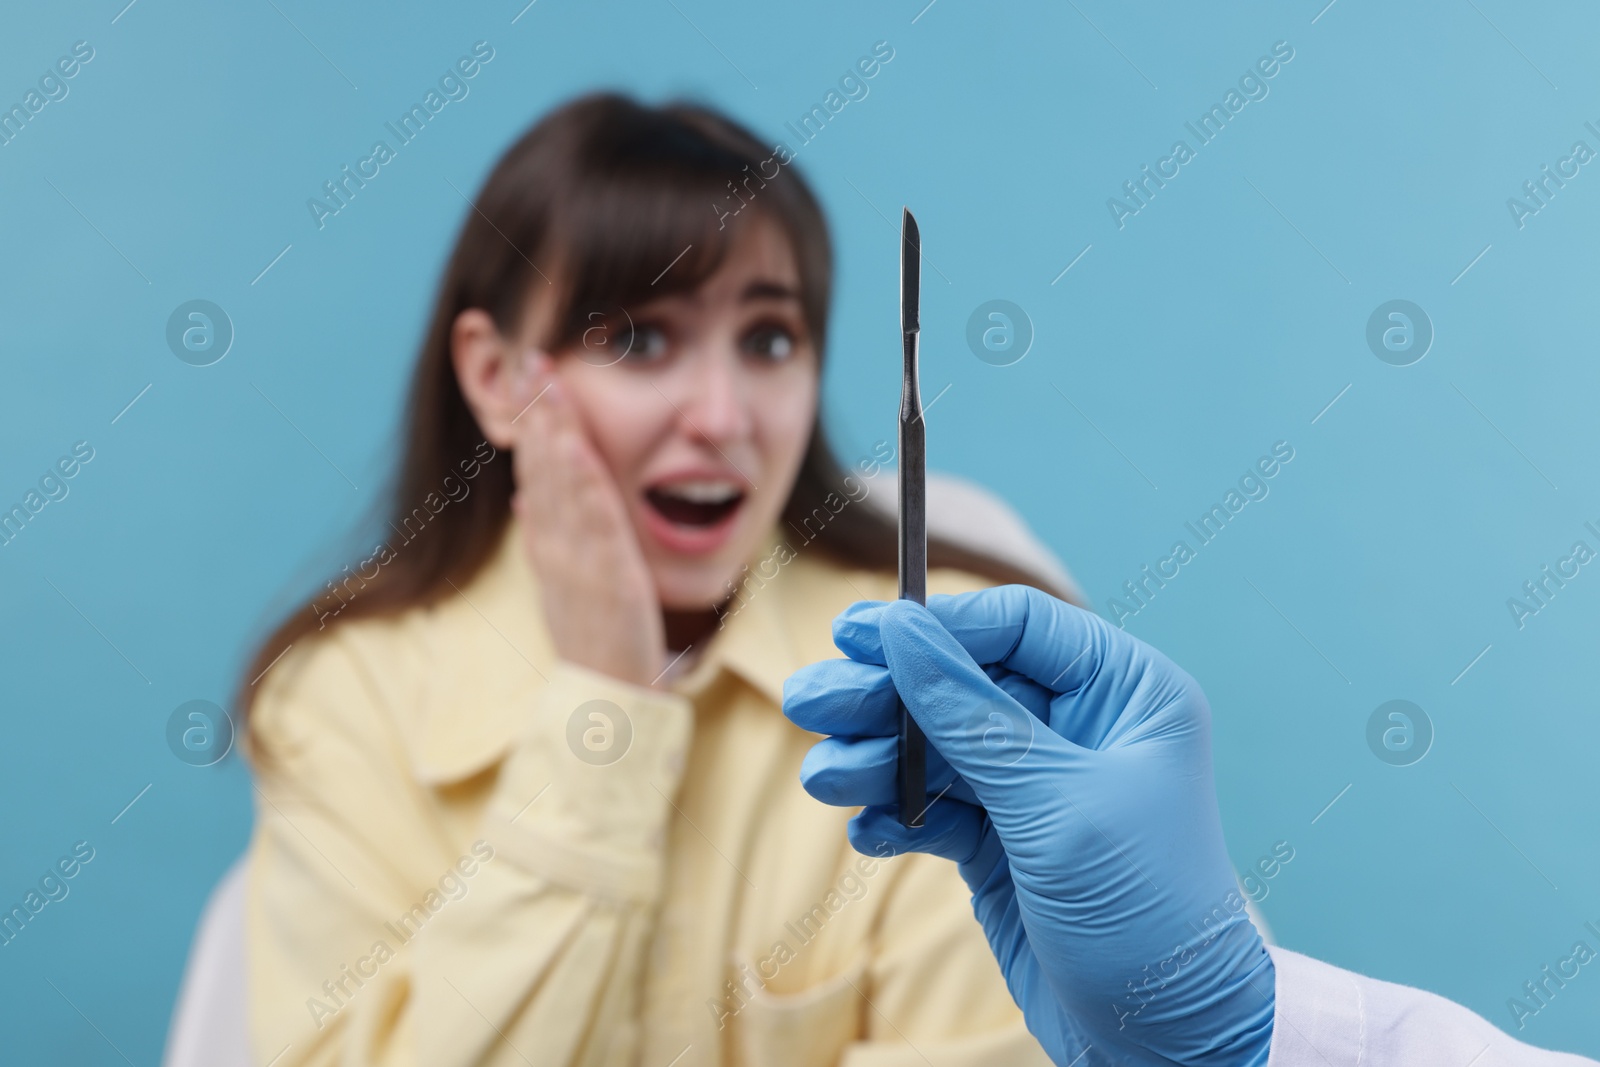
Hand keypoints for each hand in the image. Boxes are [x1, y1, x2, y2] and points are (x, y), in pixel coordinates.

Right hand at [510, 352, 663, 687]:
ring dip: (555, 428)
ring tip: (547, 379)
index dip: (529, 422)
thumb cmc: (595, 638)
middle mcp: (554, 544)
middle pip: (540, 464)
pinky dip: (584, 480)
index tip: (524, 376)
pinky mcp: (607, 575)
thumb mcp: (564, 583)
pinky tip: (580, 446)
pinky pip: (593, 519)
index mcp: (547, 543)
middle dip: (534, 408)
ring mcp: (577, 558)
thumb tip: (528, 504)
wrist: (607, 694)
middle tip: (527, 354)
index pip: (534, 469)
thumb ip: (549, 540)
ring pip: (561, 481)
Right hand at [783, 586, 1275, 1065]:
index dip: (937, 626)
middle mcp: (1080, 727)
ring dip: (877, 760)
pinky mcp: (1002, 842)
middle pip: (962, 683)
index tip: (858, 635)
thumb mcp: (1058, 805)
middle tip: (808, 702)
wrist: (1164, 1044)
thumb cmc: (1147, 912)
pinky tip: (869, 828)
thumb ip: (972, 718)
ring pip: (937, 747)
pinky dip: (897, 816)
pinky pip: (935, 809)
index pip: (1017, 626)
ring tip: (824, 777)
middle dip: (885, 695)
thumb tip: (903, 633)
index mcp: (1125, 694)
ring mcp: (1036, 787)